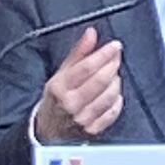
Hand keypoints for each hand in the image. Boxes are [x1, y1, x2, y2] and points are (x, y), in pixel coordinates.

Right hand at [32, 26, 122, 143]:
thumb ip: (78, 52)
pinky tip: (114, 94)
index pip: (86, 67)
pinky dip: (117, 100)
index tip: (114, 46)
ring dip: (116, 81)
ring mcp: (82, 118)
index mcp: (60, 87)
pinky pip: (112, 112)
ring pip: (109, 95)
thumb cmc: (56, 99)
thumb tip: (91, 34)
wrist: (48, 131)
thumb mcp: (61, 73)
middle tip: (116, 57)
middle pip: (100, 81)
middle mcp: (71, 103)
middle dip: (112, 65)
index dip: (103, 54)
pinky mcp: (92, 130)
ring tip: (113, 75)